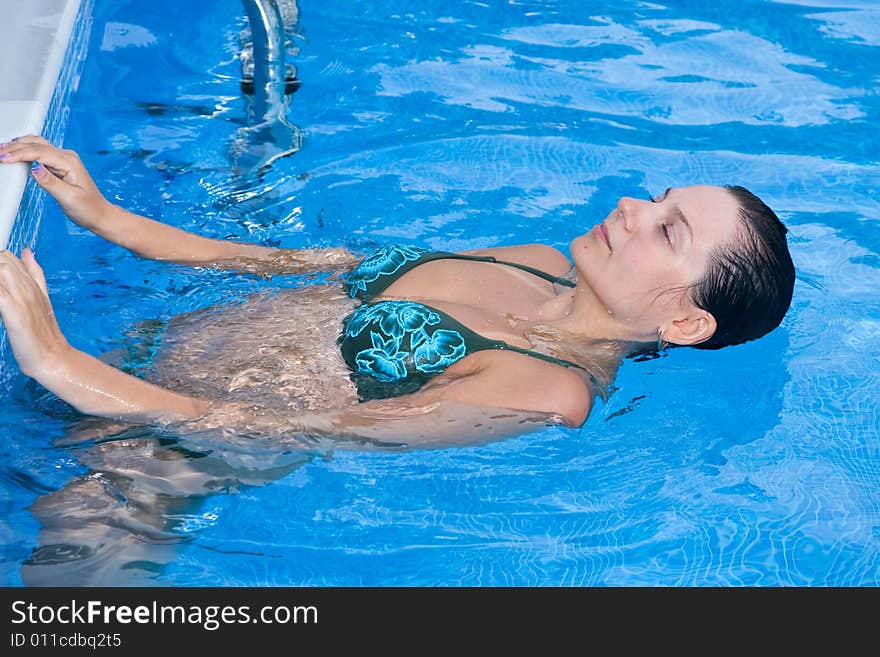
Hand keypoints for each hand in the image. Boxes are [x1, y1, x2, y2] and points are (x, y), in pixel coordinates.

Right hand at [0, 135, 111, 230]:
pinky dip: (26, 150)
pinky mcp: (60, 165)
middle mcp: (67, 157)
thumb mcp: (69, 198)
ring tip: (3, 149)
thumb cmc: (88, 208)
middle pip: (37, 145)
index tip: (3, 158)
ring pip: (38, 145)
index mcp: (70, 163)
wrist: (99, 214)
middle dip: (15, 147)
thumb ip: (50, 182)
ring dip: (20, 145)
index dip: (20, 154)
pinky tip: (15, 152)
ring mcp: (64, 160)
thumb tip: (34, 168)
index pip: (40, 152)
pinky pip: (40, 152)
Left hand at [0, 248, 70, 377]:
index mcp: (33, 285)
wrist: (53, 358)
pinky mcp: (12, 311)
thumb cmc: (44, 336)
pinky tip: (0, 299)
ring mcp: (21, 299)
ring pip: (1, 270)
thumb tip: (27, 252)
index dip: (0, 262)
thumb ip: (35, 275)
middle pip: (3, 260)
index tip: (1, 283)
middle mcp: (27, 288)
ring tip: (3, 299)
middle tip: (1, 291)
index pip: (10, 258)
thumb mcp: (42, 300)